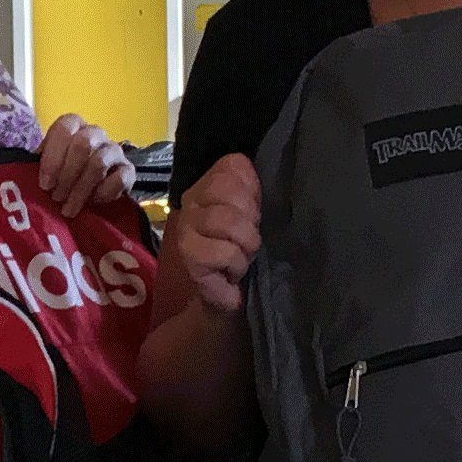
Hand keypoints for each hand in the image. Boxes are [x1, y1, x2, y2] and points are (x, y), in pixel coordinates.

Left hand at [38, 113, 135, 217]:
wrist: (88, 191)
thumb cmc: (60, 176)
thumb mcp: (44, 167)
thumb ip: (34, 164)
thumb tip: (18, 171)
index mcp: (73, 125)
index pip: (65, 127)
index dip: (53, 157)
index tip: (44, 184)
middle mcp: (96, 133)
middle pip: (84, 144)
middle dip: (67, 175)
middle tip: (56, 198)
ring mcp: (114, 150)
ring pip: (99, 163)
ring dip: (80, 190)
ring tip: (68, 208)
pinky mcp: (128, 170)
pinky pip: (119, 179)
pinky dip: (103, 194)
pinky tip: (91, 204)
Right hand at [170, 154, 261, 317]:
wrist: (234, 297)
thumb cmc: (248, 251)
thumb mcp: (257, 215)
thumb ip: (258, 191)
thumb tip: (275, 176)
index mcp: (212, 183)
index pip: (233, 165)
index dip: (252, 191)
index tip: (255, 214)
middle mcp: (193, 200)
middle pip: (225, 188)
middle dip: (249, 218)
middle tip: (250, 239)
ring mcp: (186, 227)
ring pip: (224, 219)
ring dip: (246, 244)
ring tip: (244, 256)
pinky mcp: (187, 255)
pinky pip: (222, 251)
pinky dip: (236, 263)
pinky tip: (233, 272)